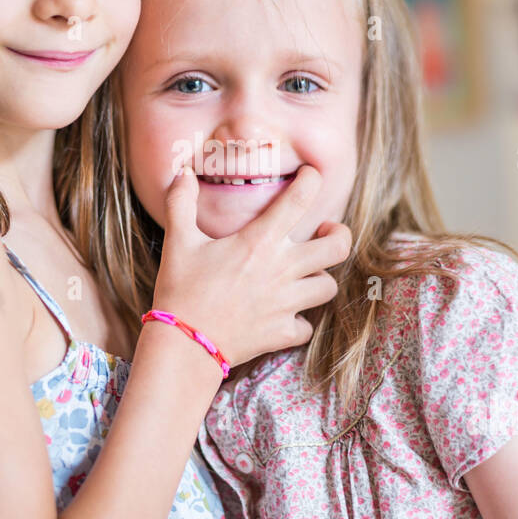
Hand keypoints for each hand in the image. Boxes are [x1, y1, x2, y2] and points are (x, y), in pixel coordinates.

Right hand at [151, 164, 351, 370]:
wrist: (184, 345)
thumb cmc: (181, 290)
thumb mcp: (178, 241)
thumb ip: (181, 203)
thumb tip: (181, 173)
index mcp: (261, 241)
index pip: (301, 198)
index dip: (312, 179)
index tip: (309, 176)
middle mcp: (282, 269)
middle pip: (338, 246)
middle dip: (339, 234)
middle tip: (326, 232)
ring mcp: (287, 303)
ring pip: (328, 286)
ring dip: (320, 278)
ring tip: (306, 274)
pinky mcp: (283, 332)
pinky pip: (307, 325)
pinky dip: (300, 320)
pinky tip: (285, 314)